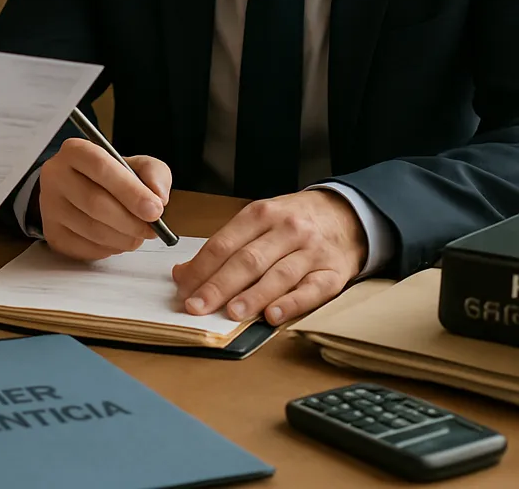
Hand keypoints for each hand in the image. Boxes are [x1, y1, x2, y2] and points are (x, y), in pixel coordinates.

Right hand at [38, 138, 171, 259]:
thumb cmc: (111, 177)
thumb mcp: (136, 165)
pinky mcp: (52, 233)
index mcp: (75, 150)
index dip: (130, 190)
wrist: (79, 190)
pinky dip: (110, 248)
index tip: (155, 209)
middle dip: (131, 221)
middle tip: (152, 229)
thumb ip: (154, 173)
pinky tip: (118, 239)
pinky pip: (85, 248)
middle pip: (95, 202)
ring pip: (92, 229)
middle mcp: (56, 175)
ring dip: (123, 238)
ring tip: (138, 235)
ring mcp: (50, 206)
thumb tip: (158, 197)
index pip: (101, 167)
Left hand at [171, 189, 367, 325]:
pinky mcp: (333, 273)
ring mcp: (311, 251)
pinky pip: (312, 290)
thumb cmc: (293, 220)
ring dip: (252, 296)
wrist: (346, 214)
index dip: (202, 266)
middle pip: (248, 260)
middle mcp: (286, 230)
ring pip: (278, 275)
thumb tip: (186, 273)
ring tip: (231, 313)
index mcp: (261, 214)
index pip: (225, 242)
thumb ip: (225, 245)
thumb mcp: (259, 220)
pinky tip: (273, 315)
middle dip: (219, 285)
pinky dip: (291, 303)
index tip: (184, 287)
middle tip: (198, 306)